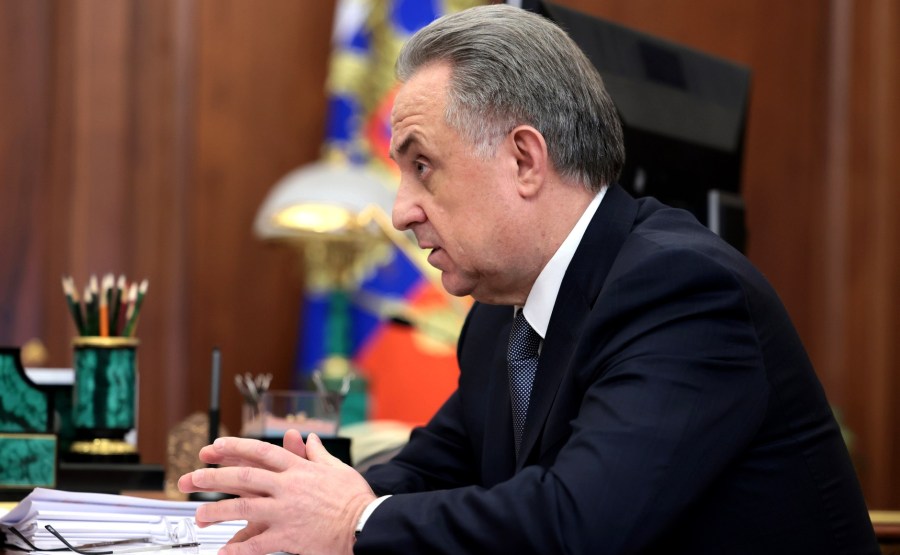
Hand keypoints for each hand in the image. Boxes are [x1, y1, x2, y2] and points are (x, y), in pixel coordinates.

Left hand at [177, 430, 375, 554]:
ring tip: (198, 516)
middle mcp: (288, 487)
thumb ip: (317, 453)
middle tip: (191, 478)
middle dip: (215, 477)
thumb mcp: (337, 468)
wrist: (365, 524)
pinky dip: (238, 549)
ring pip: (244, 508)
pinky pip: (257, 544)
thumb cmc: (353, 497)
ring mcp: (286, 512)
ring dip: (218, 511)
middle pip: (245, 477)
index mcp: (299, 469)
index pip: (261, 452)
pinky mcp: (288, 537)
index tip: (214, 446)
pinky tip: (222, 552)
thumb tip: (308, 438)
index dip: (235, 447)